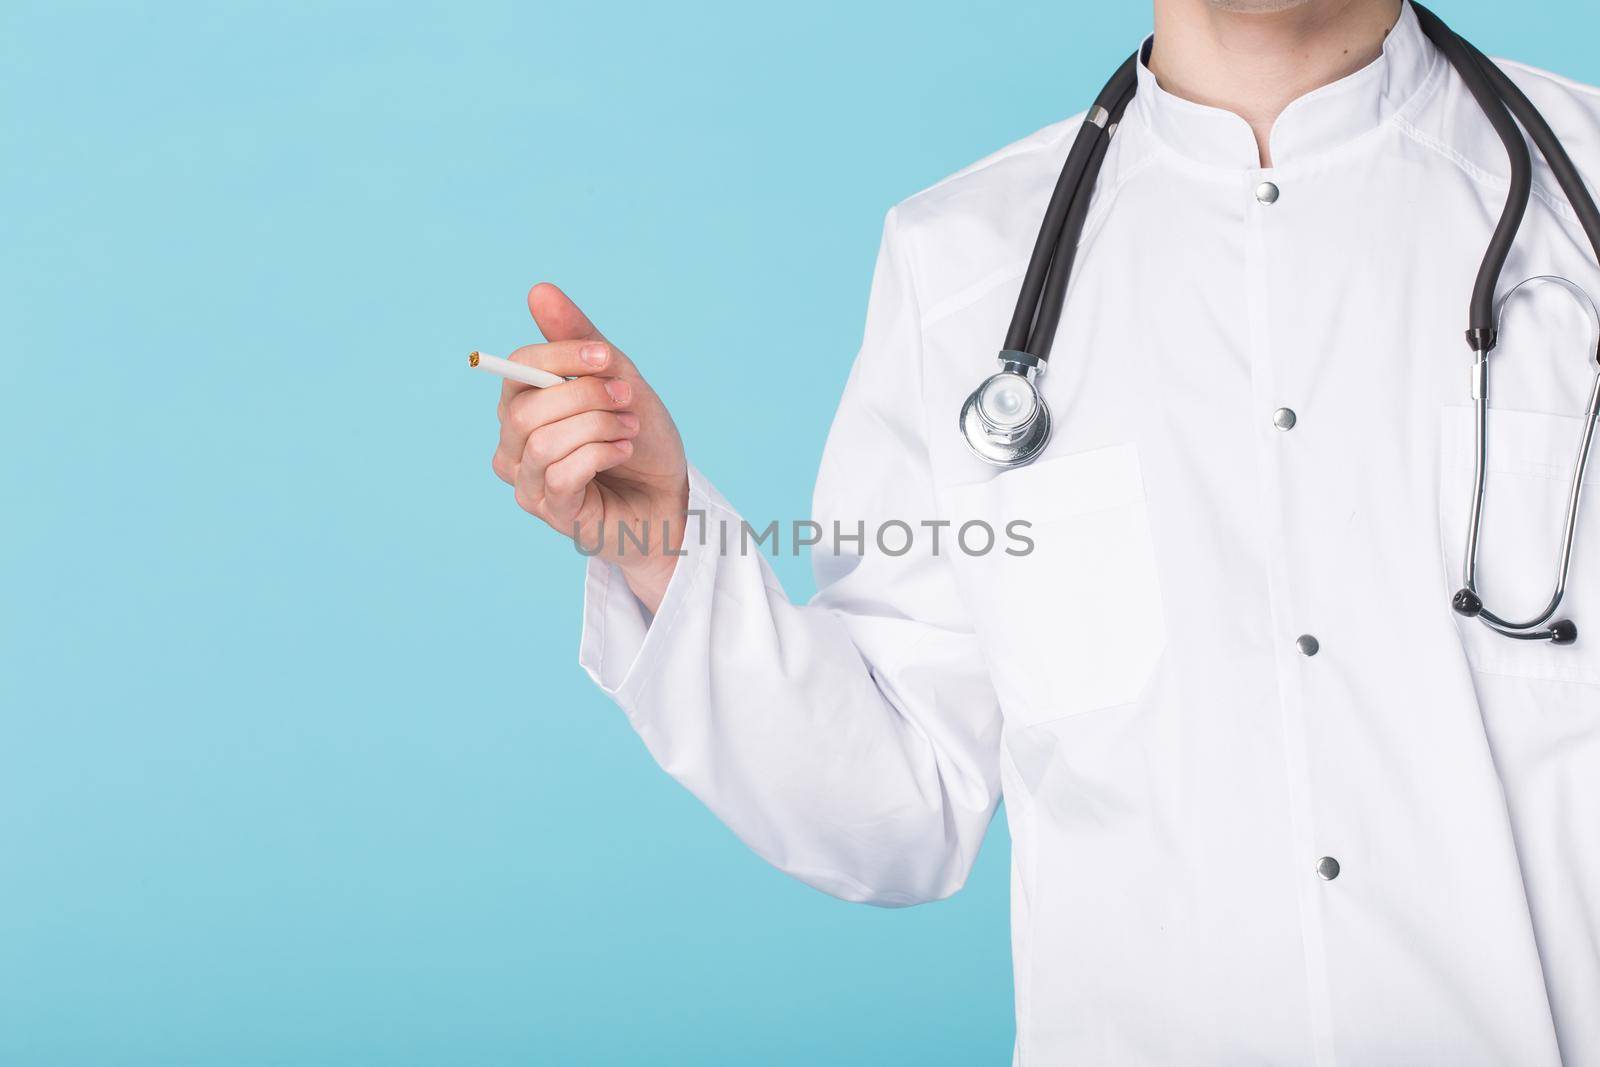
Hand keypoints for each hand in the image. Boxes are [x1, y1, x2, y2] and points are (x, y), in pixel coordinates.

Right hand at [492, 283, 688, 612]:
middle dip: (583, 397)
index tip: (605, 356)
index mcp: (526, 405)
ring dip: (597, 428)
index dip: (558, 357)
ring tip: (629, 428)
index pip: (516, 369)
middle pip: (523, 410)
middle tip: (626, 398)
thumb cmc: (640, 438)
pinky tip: (622, 452)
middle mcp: (516, 444)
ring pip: (540, 443)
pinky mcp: (553, 512)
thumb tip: (538, 290)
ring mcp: (530, 482)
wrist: (671, 495)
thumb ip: (579, 340)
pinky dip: (598, 455)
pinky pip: (559, 475)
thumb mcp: (618, 379)